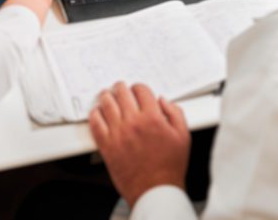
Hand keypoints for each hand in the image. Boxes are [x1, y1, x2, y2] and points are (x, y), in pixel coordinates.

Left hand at [90, 83, 190, 207]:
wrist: (155, 190)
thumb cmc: (169, 167)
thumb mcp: (183, 137)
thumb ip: (175, 114)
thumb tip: (164, 101)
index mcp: (152, 118)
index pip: (140, 90)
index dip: (138, 88)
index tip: (137, 91)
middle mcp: (133, 122)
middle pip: (121, 93)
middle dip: (121, 88)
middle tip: (119, 88)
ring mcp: (118, 133)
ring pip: (106, 104)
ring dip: (106, 96)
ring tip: (106, 95)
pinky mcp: (107, 145)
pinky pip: (95, 123)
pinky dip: (94, 114)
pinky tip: (97, 112)